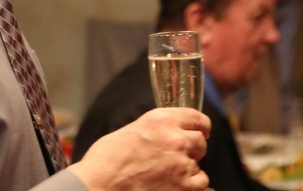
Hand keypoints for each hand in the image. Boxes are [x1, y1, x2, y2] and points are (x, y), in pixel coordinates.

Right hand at [69, 107, 210, 190]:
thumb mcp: (133, 130)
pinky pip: (201, 182)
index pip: (197, 118)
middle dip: (192, 148)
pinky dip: (191, 184)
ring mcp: (181, 164)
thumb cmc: (108, 158)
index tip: (201, 131)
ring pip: (198, 164)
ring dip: (188, 167)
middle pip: (200, 141)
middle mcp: (175, 139)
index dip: (200, 126)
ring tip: (168, 172)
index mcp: (161, 120)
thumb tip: (168, 134)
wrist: (101, 182)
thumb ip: (156, 129)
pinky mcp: (183, 186)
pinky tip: (175, 183)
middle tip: (178, 155)